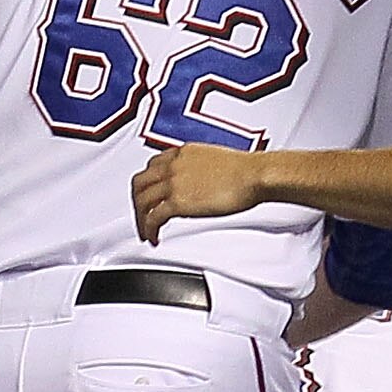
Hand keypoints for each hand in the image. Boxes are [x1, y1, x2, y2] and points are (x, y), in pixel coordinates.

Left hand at [132, 143, 266, 241]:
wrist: (254, 175)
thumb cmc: (245, 170)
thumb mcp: (214, 160)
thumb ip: (199, 168)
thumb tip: (199, 180)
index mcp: (182, 153)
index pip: (152, 165)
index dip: (147, 182)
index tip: (149, 194)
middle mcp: (173, 165)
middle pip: (140, 183)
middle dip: (137, 201)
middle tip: (141, 216)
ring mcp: (173, 182)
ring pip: (141, 201)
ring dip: (140, 219)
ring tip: (146, 232)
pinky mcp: (178, 202)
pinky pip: (153, 218)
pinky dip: (149, 230)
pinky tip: (154, 238)